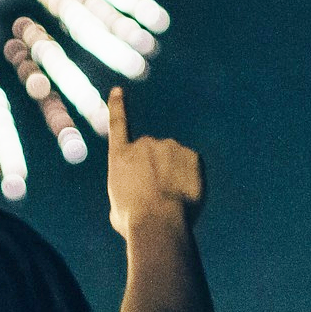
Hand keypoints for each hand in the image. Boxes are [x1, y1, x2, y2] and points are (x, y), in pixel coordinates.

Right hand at [106, 87, 203, 235]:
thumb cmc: (133, 221)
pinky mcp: (192, 155)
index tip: (118, 90)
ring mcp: (169, 147)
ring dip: (174, 175)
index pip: (118, 123)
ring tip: (170, 199)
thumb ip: (127, 191)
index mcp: (120, 156)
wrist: (158, 222)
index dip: (117, 105)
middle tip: (156, 197)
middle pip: (153, 154)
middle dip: (156, 171)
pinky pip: (192, 167)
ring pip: (174, 160)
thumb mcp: (118, 207)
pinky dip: (191, 179)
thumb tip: (137, 193)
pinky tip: (185, 195)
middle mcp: (143, 144)